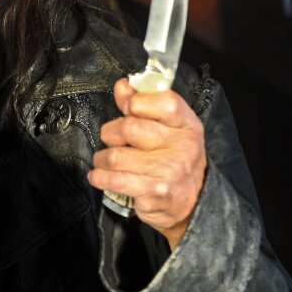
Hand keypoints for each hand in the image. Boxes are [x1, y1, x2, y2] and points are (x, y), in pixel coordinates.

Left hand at [87, 78, 206, 249]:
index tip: (128, 108)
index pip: (165, 102)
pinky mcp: (154, 193)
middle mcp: (183, 147)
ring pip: (115, 156)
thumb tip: (123, 86)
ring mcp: (170, 172)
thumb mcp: (168, 129)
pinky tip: (101, 175)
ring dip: (102, 158)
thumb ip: (143, 105)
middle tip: (112, 139)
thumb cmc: (174, 161)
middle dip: (110, 133)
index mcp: (187, 126)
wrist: (192, 204)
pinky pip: (114, 180)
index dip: (138, 102)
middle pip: (129, 128)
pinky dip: (99, 177)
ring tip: (105, 161)